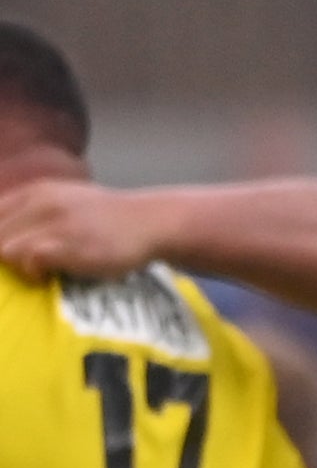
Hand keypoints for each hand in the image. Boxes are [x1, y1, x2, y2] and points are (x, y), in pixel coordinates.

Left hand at [0, 180, 164, 284]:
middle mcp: (40, 203)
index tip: (14, 252)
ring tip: (37, 272)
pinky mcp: (68, 245)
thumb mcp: (66, 202)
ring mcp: (54, 224)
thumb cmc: (109, 219)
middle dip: (6, 254)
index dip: (0, 237)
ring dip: (17, 265)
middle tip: (28, 266)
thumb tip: (10, 235)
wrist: (150, 222)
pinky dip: (33, 272)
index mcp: (35, 192)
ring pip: (5, 249)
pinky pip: (28, 260)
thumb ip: (36, 211)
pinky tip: (48, 275)